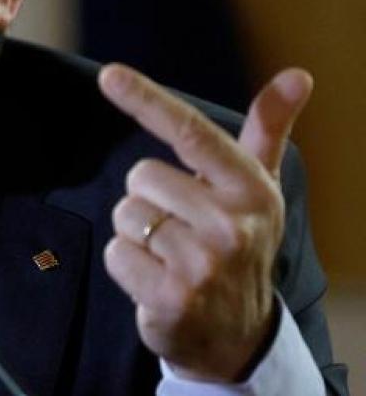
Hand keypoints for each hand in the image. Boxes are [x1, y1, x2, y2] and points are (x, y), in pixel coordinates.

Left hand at [97, 64, 312, 381]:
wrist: (236, 333)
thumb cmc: (238, 242)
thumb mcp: (256, 187)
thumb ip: (268, 128)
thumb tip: (297, 74)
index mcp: (251, 189)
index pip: (192, 133)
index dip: (148, 100)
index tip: (108, 74)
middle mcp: (233, 225)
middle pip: (141, 177)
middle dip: (148, 198)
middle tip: (180, 226)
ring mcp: (203, 264)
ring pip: (125, 215)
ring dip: (135, 233)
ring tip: (169, 254)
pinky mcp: (172, 297)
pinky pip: (115, 253)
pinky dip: (124, 265)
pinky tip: (155, 279)